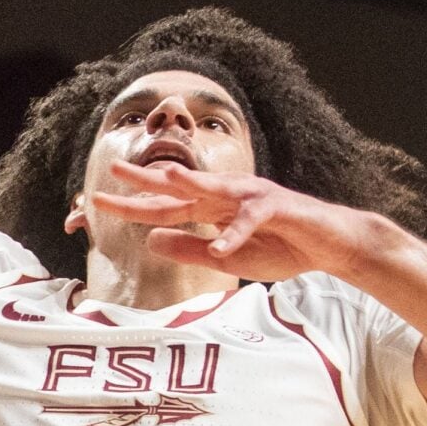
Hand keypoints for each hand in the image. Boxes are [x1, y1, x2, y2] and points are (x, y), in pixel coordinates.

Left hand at [83, 160, 368, 280]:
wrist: (330, 244)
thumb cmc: (281, 247)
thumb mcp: (227, 258)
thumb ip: (190, 249)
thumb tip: (150, 239)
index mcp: (212, 209)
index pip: (165, 207)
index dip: (133, 205)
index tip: (97, 204)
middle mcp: (226, 196)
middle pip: (181, 188)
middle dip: (148, 178)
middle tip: (114, 167)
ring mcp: (252, 199)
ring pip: (216, 190)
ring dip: (192, 186)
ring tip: (165, 180)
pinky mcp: (277, 209)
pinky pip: (252, 223)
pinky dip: (237, 235)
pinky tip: (221, 247)